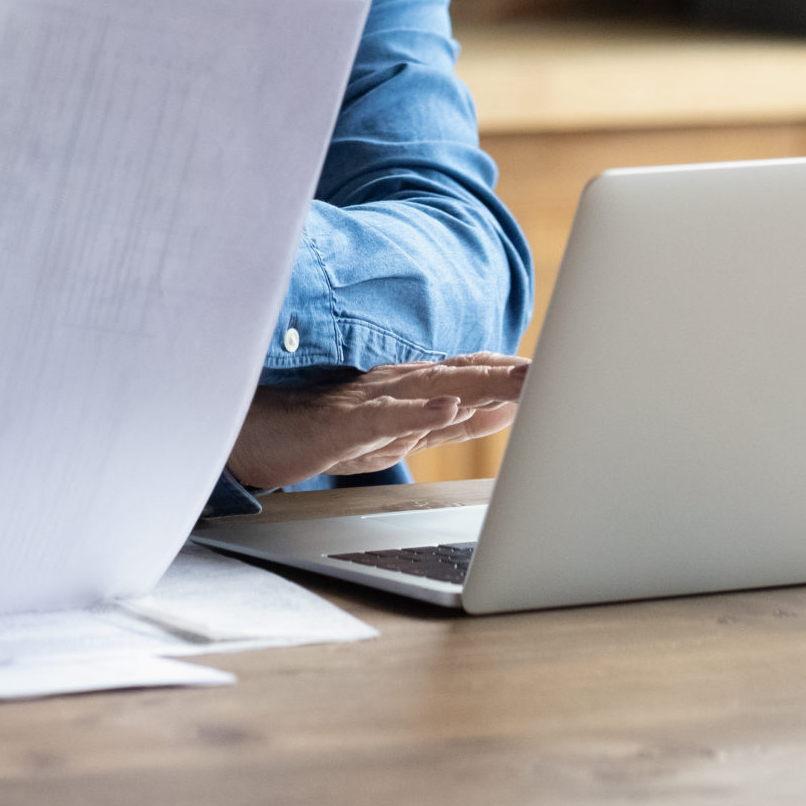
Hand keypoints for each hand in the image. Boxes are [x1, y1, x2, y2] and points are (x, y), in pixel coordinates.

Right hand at [225, 352, 529, 489]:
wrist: (245, 435)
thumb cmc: (314, 430)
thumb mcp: (390, 430)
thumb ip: (442, 421)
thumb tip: (498, 410)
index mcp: (405, 391)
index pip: (468, 375)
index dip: (512, 373)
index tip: (561, 371)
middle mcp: (391, 388)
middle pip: (460, 376)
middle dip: (510, 375)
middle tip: (558, 371)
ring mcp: (365, 403)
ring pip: (430, 388)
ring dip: (479, 384)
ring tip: (524, 384)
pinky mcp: (338, 425)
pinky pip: (381, 416)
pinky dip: (417, 412)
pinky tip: (448, 409)